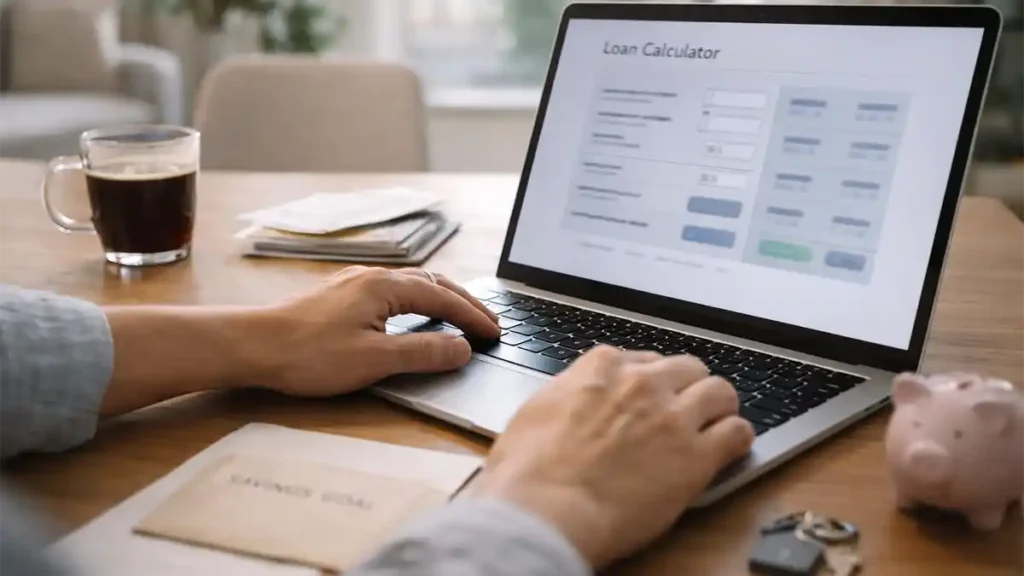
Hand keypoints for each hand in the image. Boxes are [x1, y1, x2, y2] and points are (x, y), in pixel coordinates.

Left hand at [258, 266, 499, 395]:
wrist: (253, 345)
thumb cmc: (308, 354)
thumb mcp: (374, 360)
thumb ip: (423, 353)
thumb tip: (462, 349)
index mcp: (386, 286)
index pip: (444, 299)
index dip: (473, 317)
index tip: (495, 333)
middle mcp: (373, 276)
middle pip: (432, 284)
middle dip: (463, 302)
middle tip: (487, 322)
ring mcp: (355, 283)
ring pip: (412, 284)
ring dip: (441, 299)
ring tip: (459, 316)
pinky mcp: (341, 295)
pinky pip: (392, 290)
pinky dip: (416, 301)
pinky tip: (412, 315)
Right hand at [470, 346, 754, 567]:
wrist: (543, 508)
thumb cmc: (526, 470)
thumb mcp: (536, 411)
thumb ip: (568, 395)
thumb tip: (574, 400)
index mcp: (601, 367)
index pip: (641, 358)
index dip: (647, 380)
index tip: (646, 396)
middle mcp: (642, 382)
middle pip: (686, 368)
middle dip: (687, 387)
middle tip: (682, 411)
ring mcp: (673, 416)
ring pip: (721, 391)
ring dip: (718, 408)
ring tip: (714, 426)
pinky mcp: (696, 456)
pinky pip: (738, 433)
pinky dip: (736, 440)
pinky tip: (727, 452)